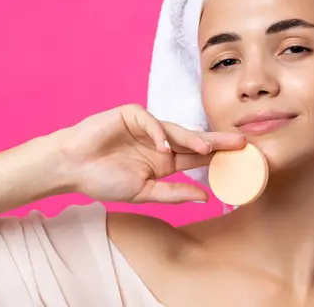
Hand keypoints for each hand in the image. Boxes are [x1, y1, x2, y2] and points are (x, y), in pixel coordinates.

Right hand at [55, 104, 245, 203]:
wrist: (71, 168)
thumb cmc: (103, 180)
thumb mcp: (144, 192)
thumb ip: (173, 193)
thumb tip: (206, 198)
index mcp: (164, 161)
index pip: (197, 158)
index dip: (218, 157)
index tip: (241, 160)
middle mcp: (160, 142)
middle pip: (193, 140)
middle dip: (217, 141)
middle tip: (242, 143)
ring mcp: (147, 127)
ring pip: (175, 130)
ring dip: (192, 139)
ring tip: (208, 148)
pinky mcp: (131, 115)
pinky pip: (149, 121)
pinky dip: (157, 133)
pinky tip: (163, 147)